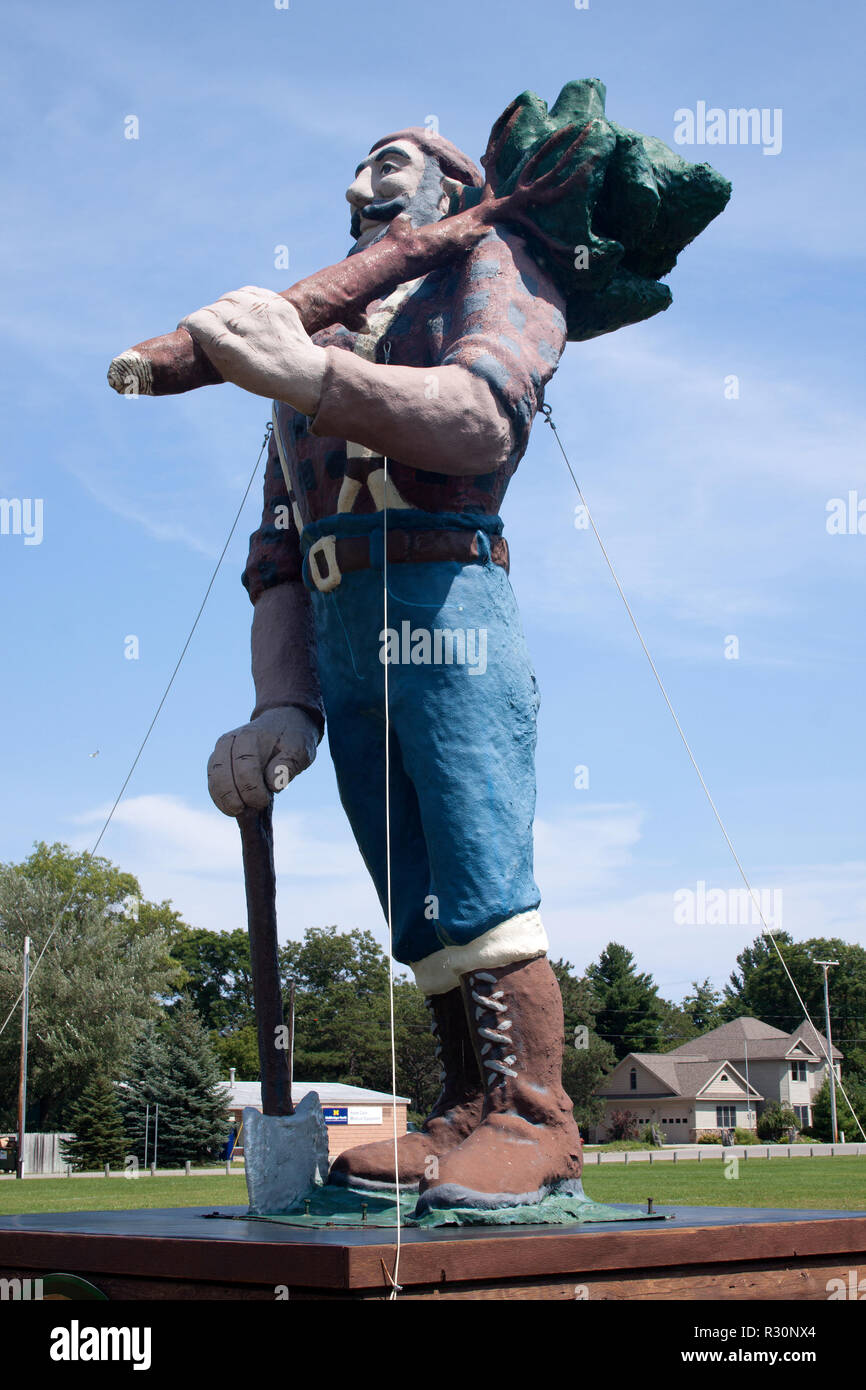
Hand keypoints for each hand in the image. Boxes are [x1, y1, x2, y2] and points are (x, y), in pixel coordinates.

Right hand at [179, 287, 326, 412]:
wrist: (303, 372)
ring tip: (233, 325)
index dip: (190, 326)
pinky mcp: (277, 302)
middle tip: (214, 333)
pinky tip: (247, 316)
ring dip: (225, 309)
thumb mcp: (231, 370)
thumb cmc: (263, 377)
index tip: (189, 330)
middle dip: (208, 320)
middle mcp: (246, 324)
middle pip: (212, 309)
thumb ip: (210, 347)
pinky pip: (249, 292)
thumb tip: (192, 327)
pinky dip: (243, 301)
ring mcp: (263, 310)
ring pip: (229, 298)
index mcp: (231, 346)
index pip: (197, 321)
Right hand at [207, 706, 318, 816]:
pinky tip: (231, 809)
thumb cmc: (291, 739)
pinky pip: (212, 782)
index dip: (251, 788)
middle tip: (246, 812)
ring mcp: (220, 750)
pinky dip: (220, 798)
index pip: (244, 766)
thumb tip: (272, 784)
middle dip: (233, 797)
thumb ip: (287, 766)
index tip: (264, 802)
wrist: (281, 723)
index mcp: (250, 736)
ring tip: (238, 813)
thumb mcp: (300, 749)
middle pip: (222, 773)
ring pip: (213, 779)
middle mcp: (229, 741)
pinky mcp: (217, 761)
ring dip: (223, 800)